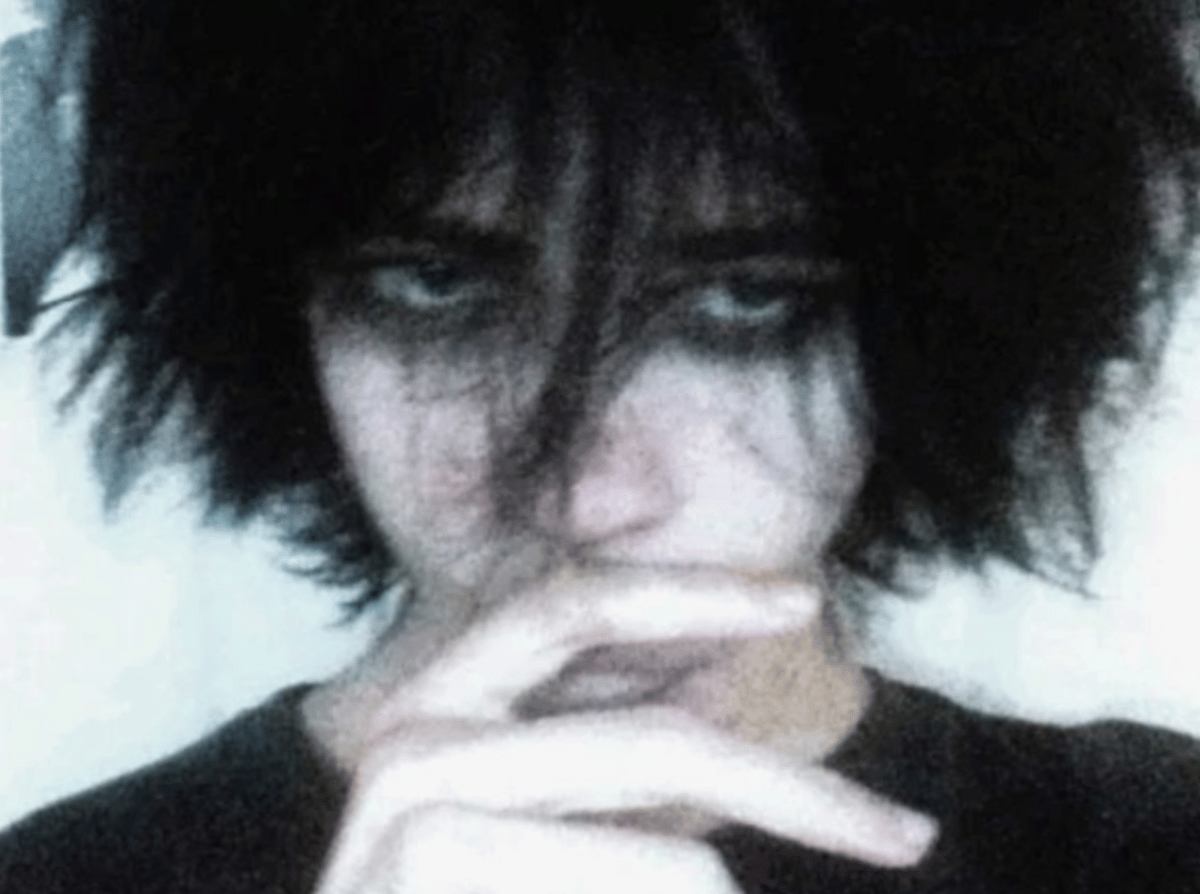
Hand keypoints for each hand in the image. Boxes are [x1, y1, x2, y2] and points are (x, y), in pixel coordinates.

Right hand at [315, 567, 936, 893]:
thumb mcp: (532, 808)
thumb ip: (606, 746)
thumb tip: (717, 677)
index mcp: (443, 698)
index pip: (577, 606)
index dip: (694, 592)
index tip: (802, 598)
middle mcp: (417, 737)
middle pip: (660, 747)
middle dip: (799, 794)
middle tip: (907, 836)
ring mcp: (418, 815)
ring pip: (681, 871)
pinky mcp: (432, 868)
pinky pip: (666, 889)